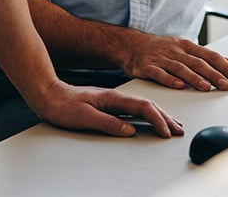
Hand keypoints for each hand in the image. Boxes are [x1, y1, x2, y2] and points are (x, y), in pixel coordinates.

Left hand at [27, 80, 184, 138]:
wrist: (48, 95)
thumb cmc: (62, 105)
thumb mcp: (84, 117)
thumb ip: (108, 123)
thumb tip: (130, 130)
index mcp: (113, 98)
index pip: (143, 107)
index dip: (157, 120)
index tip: (167, 132)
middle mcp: (115, 98)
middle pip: (148, 106)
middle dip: (166, 118)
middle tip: (179, 130)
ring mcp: (113, 101)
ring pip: (143, 107)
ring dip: (160, 116)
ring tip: (172, 125)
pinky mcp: (109, 106)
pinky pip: (134, 110)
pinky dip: (148, 116)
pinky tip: (150, 120)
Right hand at [118, 31, 227, 91]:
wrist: (130, 44)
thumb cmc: (160, 48)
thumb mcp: (184, 47)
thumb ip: (206, 56)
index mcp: (186, 45)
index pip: (210, 55)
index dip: (224, 67)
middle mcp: (175, 51)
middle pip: (197, 62)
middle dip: (213, 74)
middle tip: (226, 85)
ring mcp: (161, 58)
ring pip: (181, 68)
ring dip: (195, 78)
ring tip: (207, 87)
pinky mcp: (147, 67)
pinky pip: (159, 74)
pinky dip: (170, 79)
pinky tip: (179, 86)